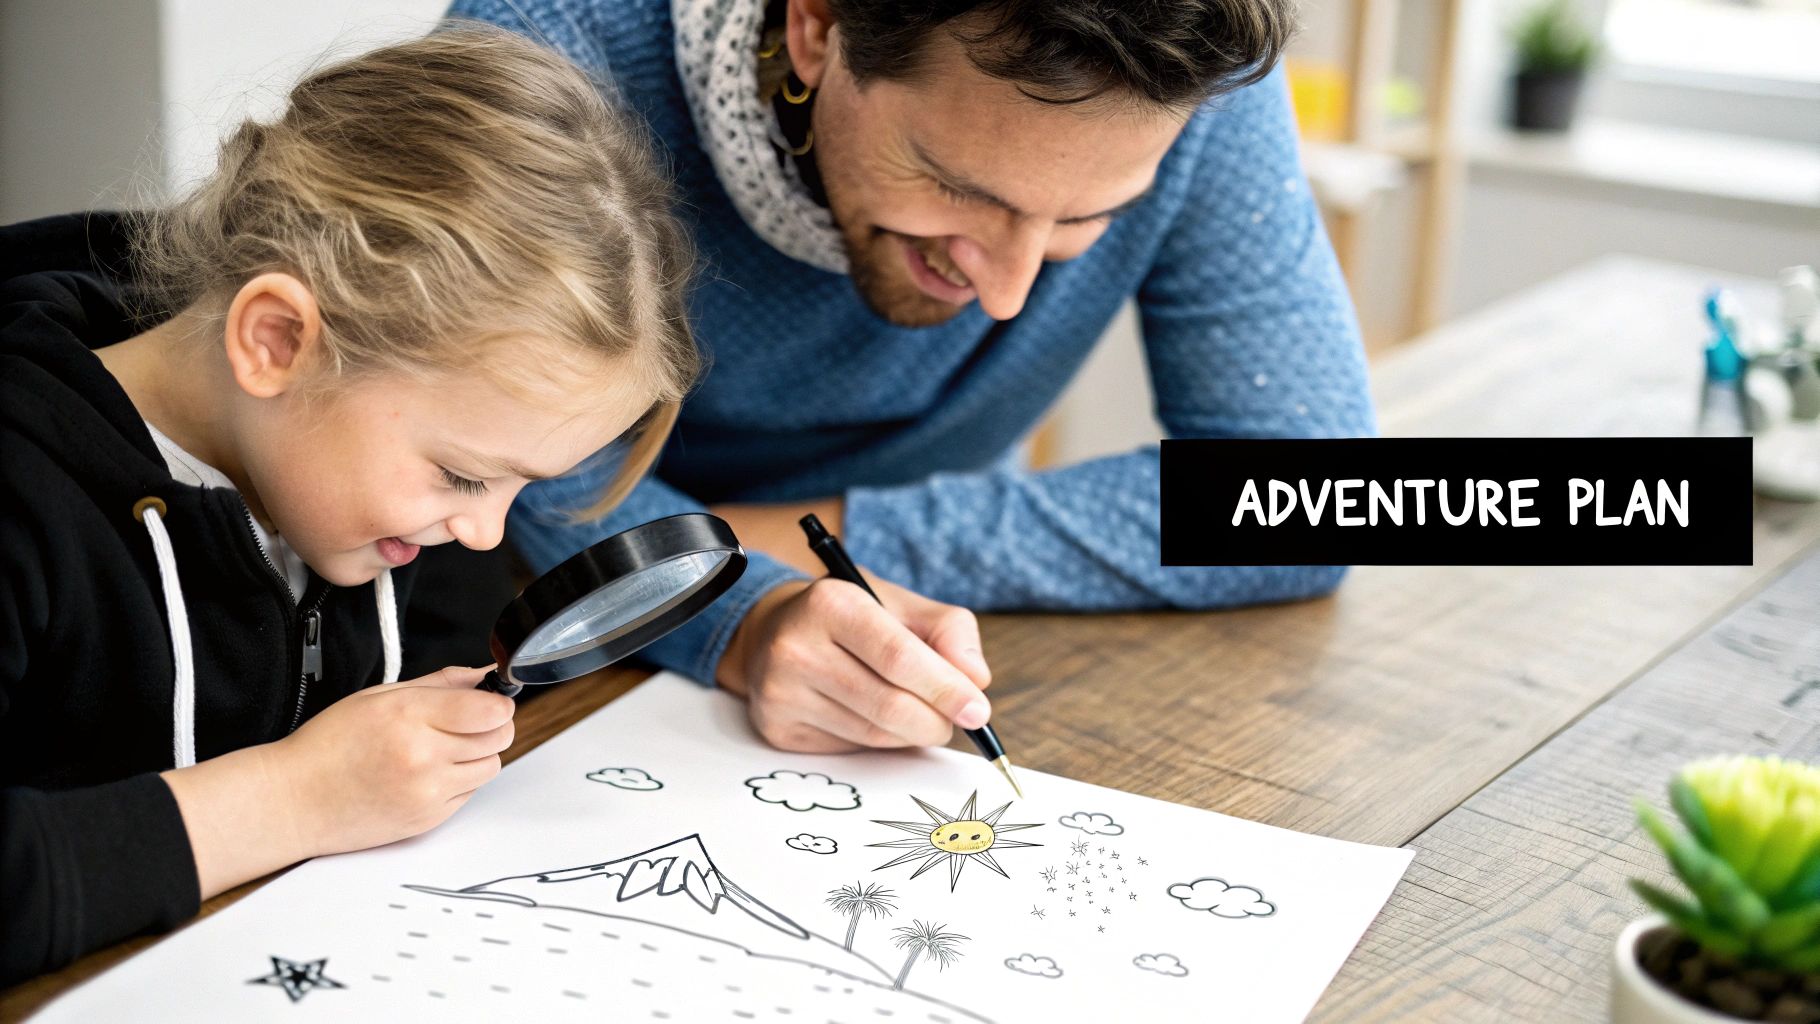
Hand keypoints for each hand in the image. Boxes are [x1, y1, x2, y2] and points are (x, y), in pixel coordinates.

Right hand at [269, 665, 514, 855]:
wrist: (294, 800)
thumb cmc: (329, 745)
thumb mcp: (379, 697)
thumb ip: (439, 683)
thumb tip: (483, 674)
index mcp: (409, 717)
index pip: (491, 710)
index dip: (498, 703)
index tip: (490, 702)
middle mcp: (423, 756)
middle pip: (499, 738)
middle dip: (493, 726)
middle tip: (469, 722)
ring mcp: (428, 792)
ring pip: (491, 767)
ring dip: (478, 755)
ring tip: (442, 749)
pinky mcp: (428, 819)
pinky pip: (470, 794)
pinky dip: (460, 782)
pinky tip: (427, 774)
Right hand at [718, 576, 992, 752]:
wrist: (775, 630)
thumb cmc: (854, 617)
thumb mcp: (902, 604)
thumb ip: (950, 633)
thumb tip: (976, 682)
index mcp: (831, 603)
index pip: (898, 657)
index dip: (944, 688)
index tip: (978, 711)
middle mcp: (796, 648)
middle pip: (888, 704)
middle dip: (936, 720)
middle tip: (957, 719)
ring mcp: (781, 693)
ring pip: (873, 735)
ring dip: (911, 733)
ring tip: (920, 713)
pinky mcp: (778, 729)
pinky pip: (850, 749)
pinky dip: (881, 742)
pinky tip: (878, 718)